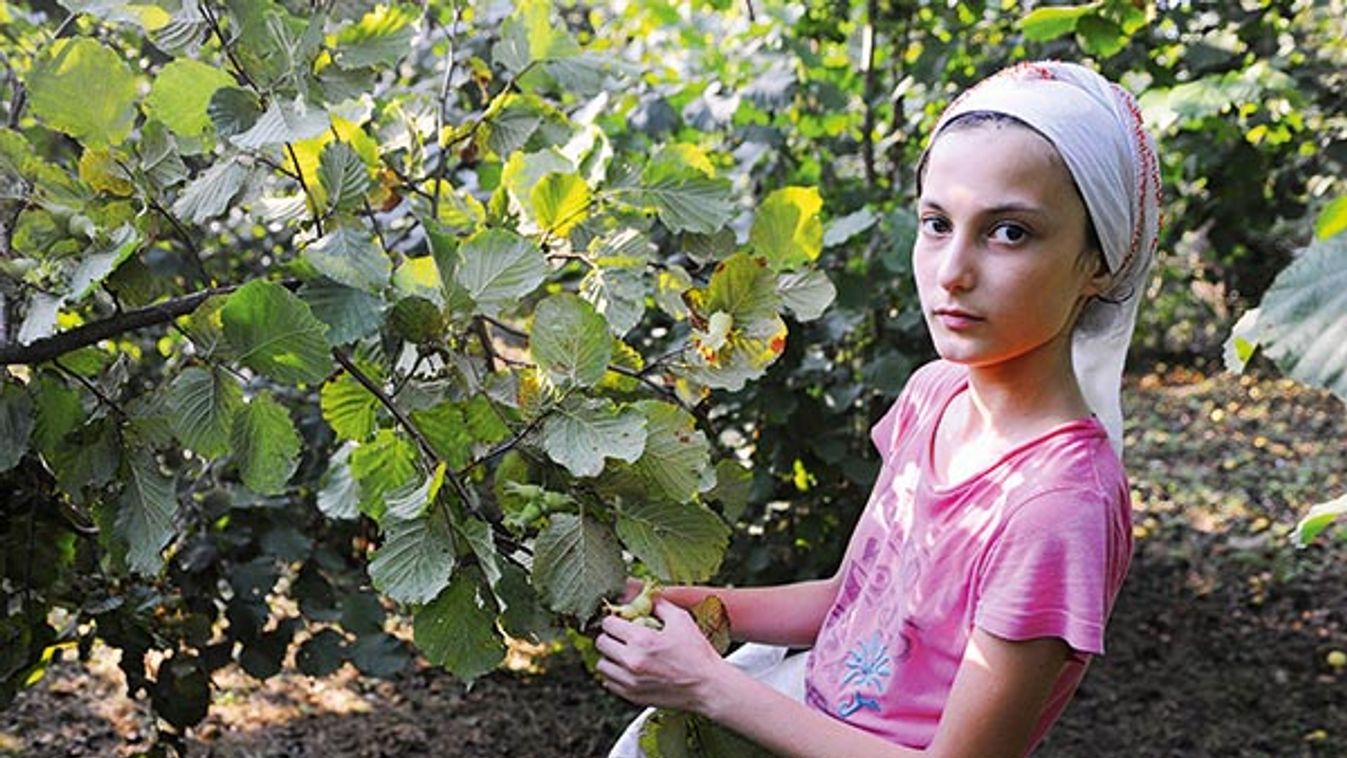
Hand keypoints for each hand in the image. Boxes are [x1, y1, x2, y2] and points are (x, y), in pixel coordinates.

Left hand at [595, 597, 729, 712]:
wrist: (708, 687)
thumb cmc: (697, 654)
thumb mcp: (681, 620)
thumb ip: (659, 604)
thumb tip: (646, 596)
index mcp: (641, 640)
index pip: (608, 624)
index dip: (614, 619)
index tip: (621, 620)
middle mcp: (631, 662)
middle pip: (601, 643)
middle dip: (610, 636)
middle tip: (621, 635)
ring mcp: (630, 681)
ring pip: (602, 665)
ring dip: (610, 656)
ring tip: (624, 653)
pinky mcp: (632, 696)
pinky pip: (609, 682)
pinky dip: (614, 674)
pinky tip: (628, 668)